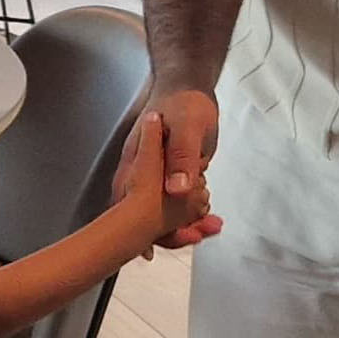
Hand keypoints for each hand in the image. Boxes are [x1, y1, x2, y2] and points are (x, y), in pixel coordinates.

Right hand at [120, 87, 220, 248]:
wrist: (191, 86)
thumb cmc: (184, 102)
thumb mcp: (187, 127)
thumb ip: (181, 157)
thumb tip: (176, 189)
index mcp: (137, 164)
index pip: (127, 204)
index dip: (135, 229)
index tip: (148, 251)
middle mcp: (142, 174)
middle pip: (146, 215)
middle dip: (170, 232)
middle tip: (197, 235)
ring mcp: (157, 176)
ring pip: (165, 211)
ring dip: (186, 224)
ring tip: (211, 227)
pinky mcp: (173, 177)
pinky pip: (179, 202)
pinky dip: (194, 213)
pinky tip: (211, 219)